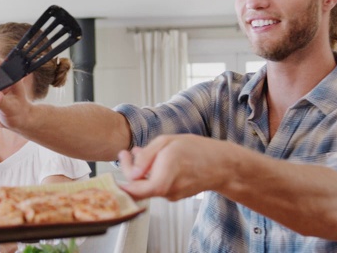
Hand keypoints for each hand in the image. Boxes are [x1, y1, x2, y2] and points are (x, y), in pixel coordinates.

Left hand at [118, 134, 232, 200]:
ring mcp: (171, 194)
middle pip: (139, 187)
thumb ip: (147, 156)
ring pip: (147, 186)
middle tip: (125, 154)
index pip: (139, 189)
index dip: (123, 185)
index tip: (113, 175)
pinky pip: (156, 186)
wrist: (223, 165)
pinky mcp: (174, 195)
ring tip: (138, 152)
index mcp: (167, 173)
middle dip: (128, 170)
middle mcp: (168, 189)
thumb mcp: (168, 142)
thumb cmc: (198, 150)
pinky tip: (152, 160)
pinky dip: (150, 174)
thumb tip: (132, 171)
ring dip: (139, 171)